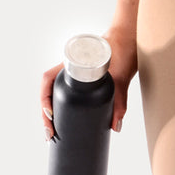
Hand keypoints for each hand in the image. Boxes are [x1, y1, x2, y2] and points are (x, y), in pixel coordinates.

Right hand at [39, 25, 137, 142]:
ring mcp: (76, 76)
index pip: (48, 79)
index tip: (50, 115)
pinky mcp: (86, 82)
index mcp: (71, 64)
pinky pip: (70, 95)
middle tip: (50, 134)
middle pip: (49, 91)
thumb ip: (120, 100)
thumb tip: (115, 126)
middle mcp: (69, 70)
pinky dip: (65, 109)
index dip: (44, 98)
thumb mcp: (122, 76)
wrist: (130, 40)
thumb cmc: (123, 49)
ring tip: (52, 134)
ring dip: (53, 113)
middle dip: (46, 114)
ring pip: (58, 94)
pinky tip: (66, 123)